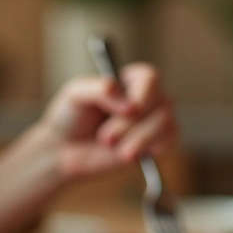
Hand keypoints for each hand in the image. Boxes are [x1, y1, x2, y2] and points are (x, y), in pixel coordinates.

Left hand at [36, 64, 177, 179]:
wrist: (65, 149)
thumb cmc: (70, 117)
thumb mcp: (75, 94)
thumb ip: (100, 90)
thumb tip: (130, 104)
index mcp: (130, 80)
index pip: (151, 79)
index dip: (143, 96)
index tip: (128, 110)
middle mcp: (147, 98)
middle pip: (161, 103)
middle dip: (131, 124)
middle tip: (104, 137)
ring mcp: (154, 122)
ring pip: (166, 124)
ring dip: (139, 139)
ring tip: (112, 147)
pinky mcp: (154, 145)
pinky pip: (167, 144)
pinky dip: (148, 149)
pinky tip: (127, 154)